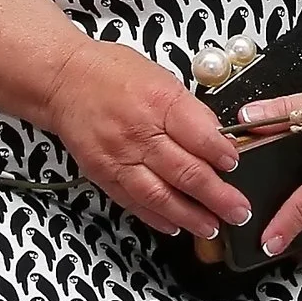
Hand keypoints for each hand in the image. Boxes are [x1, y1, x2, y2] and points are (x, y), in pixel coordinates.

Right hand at [25, 35, 250, 239]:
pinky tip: (175, 226)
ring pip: (161, 195)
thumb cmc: (112, 72)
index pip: (200, 135)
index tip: (236, 165)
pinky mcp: (104, 174)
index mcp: (160, 102)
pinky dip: (156, 217)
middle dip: (217, 197)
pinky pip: (133, 201)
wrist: (63, 80)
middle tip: (238, 211)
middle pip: (185, 171)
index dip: (222, 154)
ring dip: (190, 216)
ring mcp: (120, 157)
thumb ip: (189, 109)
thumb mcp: (161, 76)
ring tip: (211, 228)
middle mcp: (140, 132)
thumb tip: (217, 137)